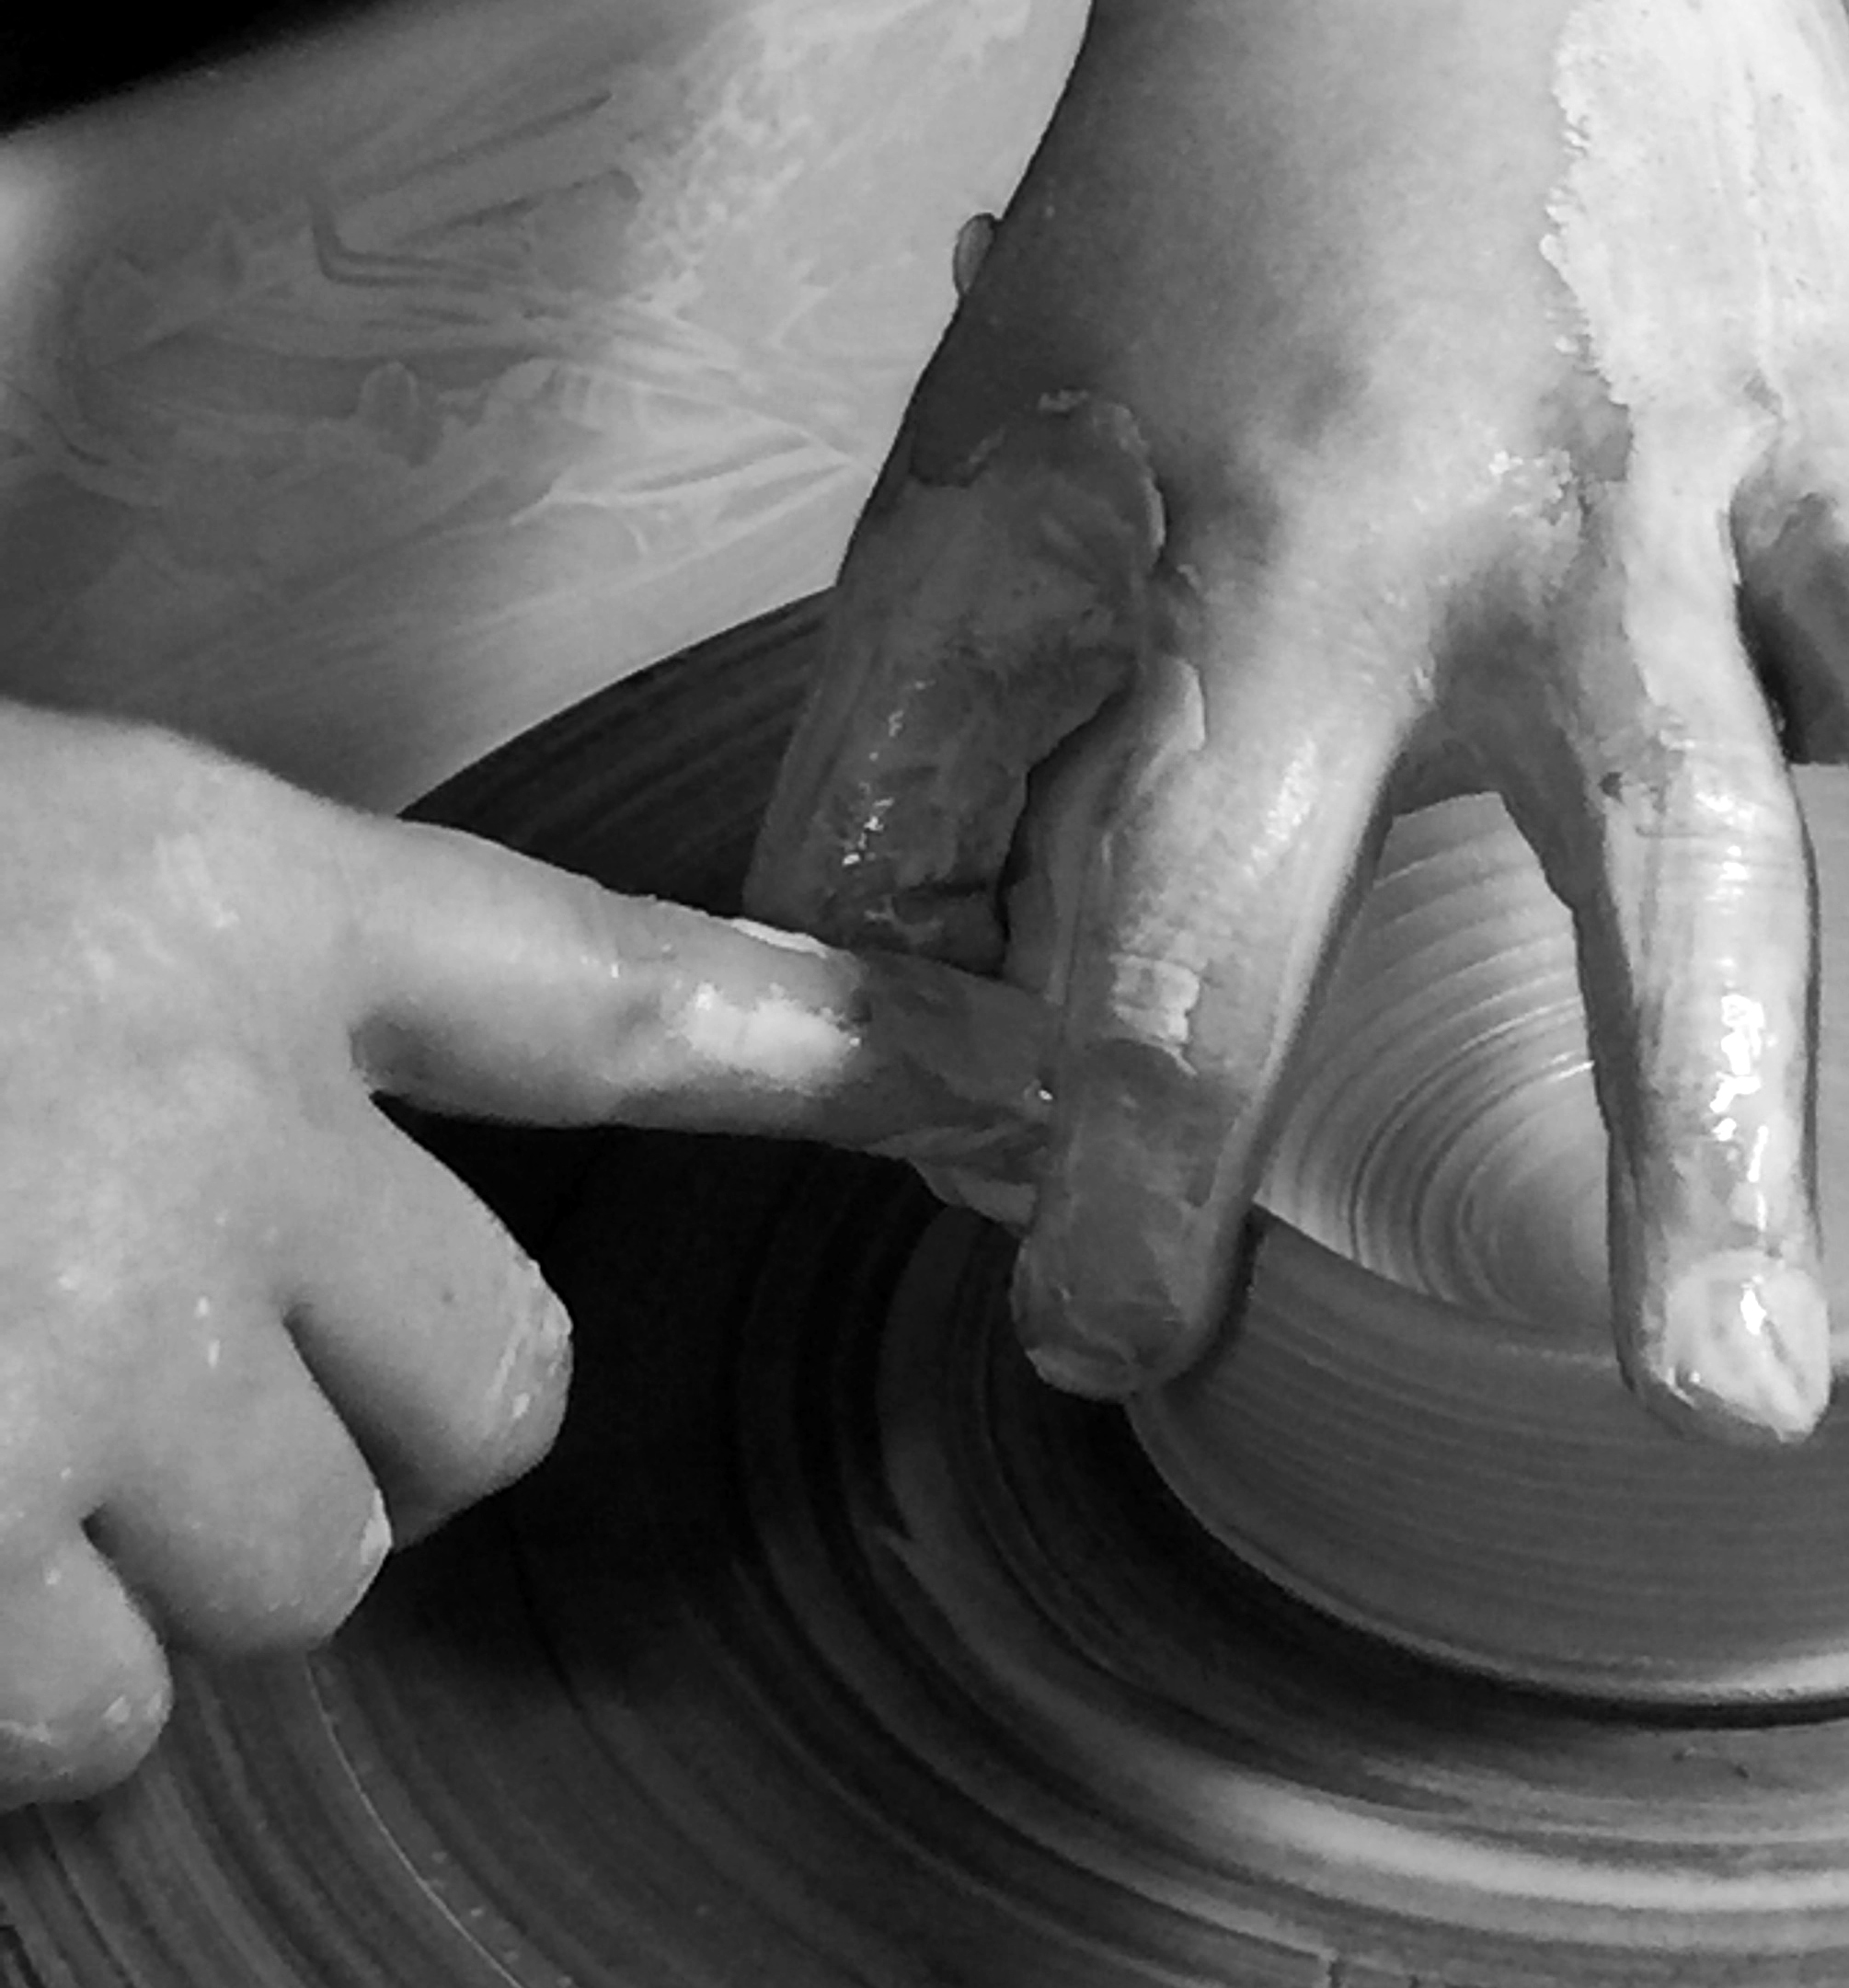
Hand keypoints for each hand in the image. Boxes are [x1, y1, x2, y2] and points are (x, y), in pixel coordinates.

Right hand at [0, 704, 1047, 1803]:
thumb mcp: (52, 889)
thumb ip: (250, 1014)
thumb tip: (372, 1179)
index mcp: (225, 909)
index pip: (603, 988)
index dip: (819, 1040)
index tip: (992, 1080)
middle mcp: (191, 1123)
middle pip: (493, 1396)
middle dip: (375, 1427)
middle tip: (188, 1361)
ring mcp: (58, 1353)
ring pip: (296, 1580)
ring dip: (175, 1557)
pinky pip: (98, 1719)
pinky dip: (23, 1678)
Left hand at [749, 0, 1848, 1445]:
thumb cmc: (1176, 232)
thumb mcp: (980, 491)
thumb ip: (912, 780)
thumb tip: (906, 1050)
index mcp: (1285, 572)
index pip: (1206, 946)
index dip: (1142, 1183)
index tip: (1117, 1332)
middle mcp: (1545, 520)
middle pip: (1630, 860)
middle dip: (1678, 1144)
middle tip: (1714, 1397)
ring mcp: (1754, 438)